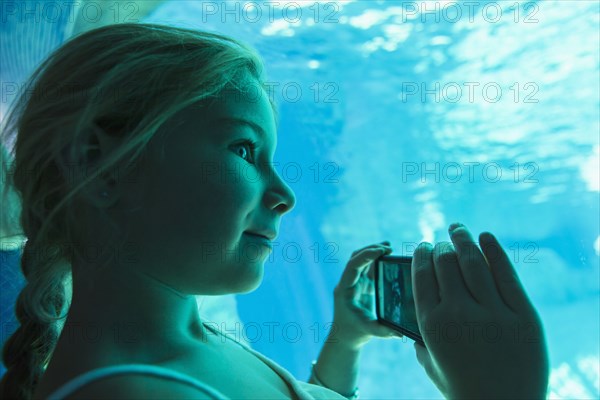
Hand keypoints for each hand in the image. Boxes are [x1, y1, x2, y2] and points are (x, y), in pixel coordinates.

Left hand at [330, 241, 401, 349]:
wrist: (344, 336)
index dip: (366, 256)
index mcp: (345, 290)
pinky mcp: (361, 284)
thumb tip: (402, 332)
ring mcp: (354, 282)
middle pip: (356, 258)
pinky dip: (376, 260)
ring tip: (389, 248)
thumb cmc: (354, 333)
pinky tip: (388, 256)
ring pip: (361, 260)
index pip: (352, 266)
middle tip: (389, 248)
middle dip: (371, 250)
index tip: (381, 250)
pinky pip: (367, 268)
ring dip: (374, 252)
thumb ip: (384, 332)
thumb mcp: (369, 332)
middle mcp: (347, 283)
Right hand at [412, 223, 549, 398]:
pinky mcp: (524, 316)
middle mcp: (459, 313)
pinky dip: (494, 250)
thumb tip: (419, 311)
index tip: (425, 247)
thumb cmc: (464, 389)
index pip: (422, 274)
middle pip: (446, 263)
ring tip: (458, 228)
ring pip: (473, 262)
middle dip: (441, 246)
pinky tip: (486, 236)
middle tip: (443, 240)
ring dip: (462, 238)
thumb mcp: (432, 364)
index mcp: (432, 324)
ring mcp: (493, 313)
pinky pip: (507, 274)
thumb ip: (421, 338)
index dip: (422, 255)